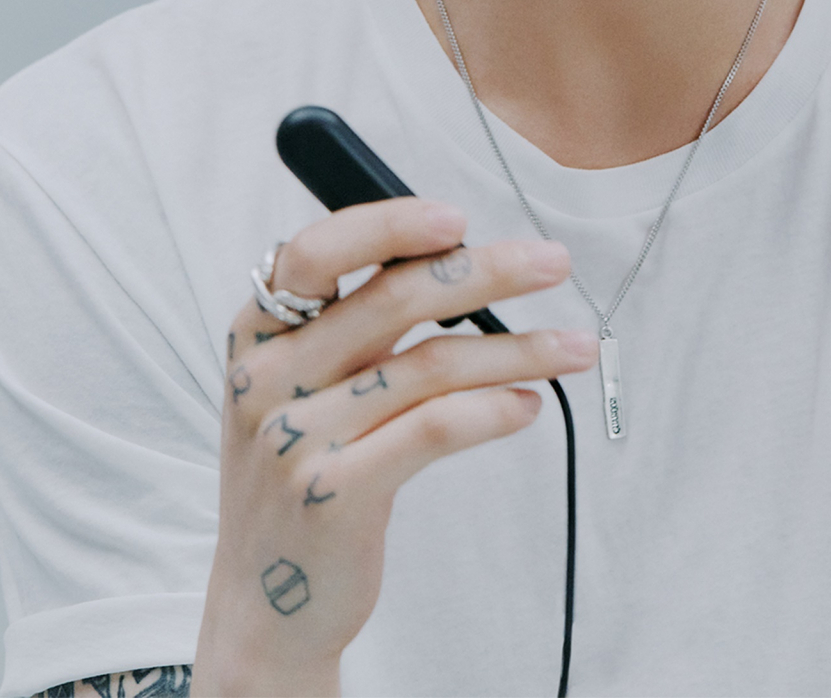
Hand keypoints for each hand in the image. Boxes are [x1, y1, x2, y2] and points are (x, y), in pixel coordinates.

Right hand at [193, 199, 596, 696]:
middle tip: (554, 262)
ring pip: (429, 364)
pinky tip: (528, 404)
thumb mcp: (301, 389)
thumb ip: (354, 324)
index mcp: (256, 337)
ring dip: (517, 349)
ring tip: (574, 347)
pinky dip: (492, 408)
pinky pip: (433, 428)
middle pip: (392, 299)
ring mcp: (295, 440)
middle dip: (486, 271)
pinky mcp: (334, 496)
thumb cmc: (304, 476)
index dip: (387, 225)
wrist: (265, 612)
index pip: (314, 253)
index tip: (458, 218)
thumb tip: (459, 256)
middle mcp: (265, 380)